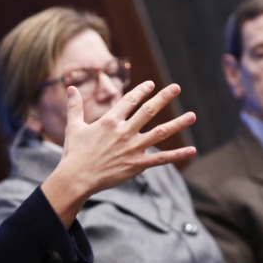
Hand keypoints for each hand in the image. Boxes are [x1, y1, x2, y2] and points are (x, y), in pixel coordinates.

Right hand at [42, 81, 195, 227]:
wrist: (77, 178)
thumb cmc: (74, 153)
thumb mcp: (73, 127)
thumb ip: (75, 106)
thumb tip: (70, 88)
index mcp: (110, 121)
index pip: (130, 100)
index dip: (141, 91)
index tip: (151, 84)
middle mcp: (124, 131)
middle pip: (148, 110)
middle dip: (163, 97)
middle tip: (176, 87)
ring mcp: (132, 148)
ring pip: (160, 132)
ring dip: (177, 124)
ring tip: (192, 115)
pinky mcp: (137, 164)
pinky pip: (161, 159)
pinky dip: (177, 155)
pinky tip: (192, 150)